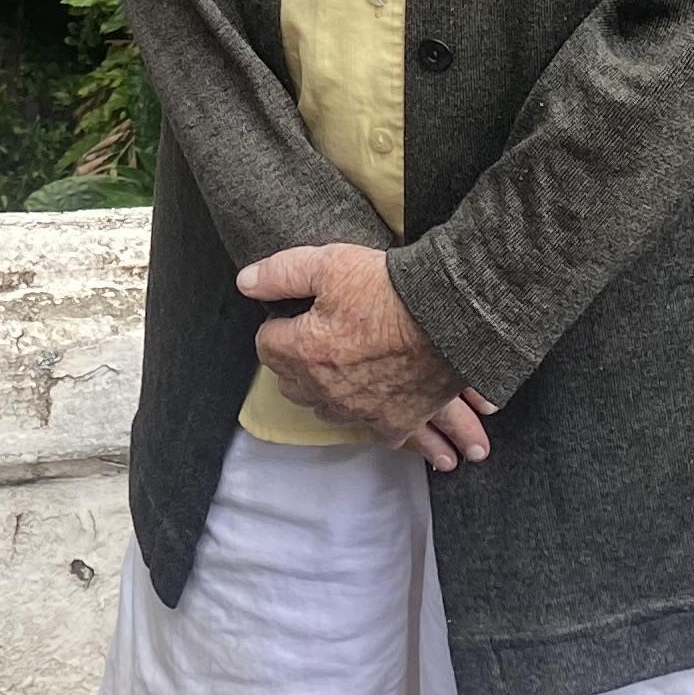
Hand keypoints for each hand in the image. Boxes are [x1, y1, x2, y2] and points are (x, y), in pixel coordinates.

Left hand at [237, 240, 496, 469]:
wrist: (449, 316)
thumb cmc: (386, 287)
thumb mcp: (327, 263)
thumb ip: (278, 274)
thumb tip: (245, 283)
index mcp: (304, 352)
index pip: (267, 345)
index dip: (279, 325)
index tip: (297, 313)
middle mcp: (326, 391)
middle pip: (291, 382)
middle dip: (295, 360)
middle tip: (315, 336)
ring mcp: (360, 412)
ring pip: (324, 409)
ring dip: (325, 390)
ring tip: (340, 366)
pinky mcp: (394, 424)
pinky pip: (369, 431)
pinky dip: (368, 417)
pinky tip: (373, 403)